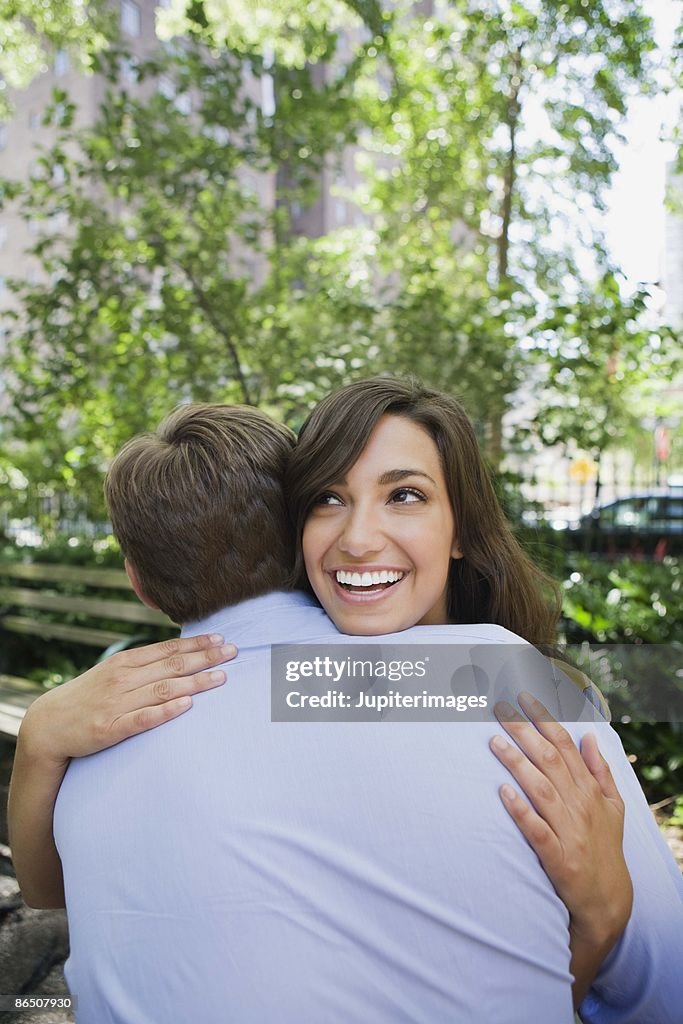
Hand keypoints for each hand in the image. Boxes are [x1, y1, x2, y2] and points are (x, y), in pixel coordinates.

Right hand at [19, 634, 235, 765]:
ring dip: (195, 683)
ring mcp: (117, 703)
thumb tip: (177, 655)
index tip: (220, 639)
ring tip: (221, 677)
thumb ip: (142, 665)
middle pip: (171, 666)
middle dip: (205, 658)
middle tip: (233, 652)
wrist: (48, 724)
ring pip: (163, 689)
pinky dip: (167, 711)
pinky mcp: (111, 729)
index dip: (195, 644)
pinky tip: (187, 706)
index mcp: (125, 662)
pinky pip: (144, 719)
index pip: (167, 649)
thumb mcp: (112, 672)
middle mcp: (123, 678)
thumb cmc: (87, 697)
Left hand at [489, 691, 632, 954]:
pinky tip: (503, 792)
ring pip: (542, 790)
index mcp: (588, 791)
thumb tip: (588, 736)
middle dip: (525, 731)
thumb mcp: (612, 807)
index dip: (545, 719)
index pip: (565, 746)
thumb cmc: (604, 848)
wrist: (608, 901)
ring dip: (518, 764)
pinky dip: (521, 811)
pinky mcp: (559, 858)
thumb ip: (600, 770)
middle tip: (501, 708)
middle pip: (550, 760)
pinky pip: (537, 831)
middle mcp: (579, 806)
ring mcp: (569, 831)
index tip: (524, 696)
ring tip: (495, 741)